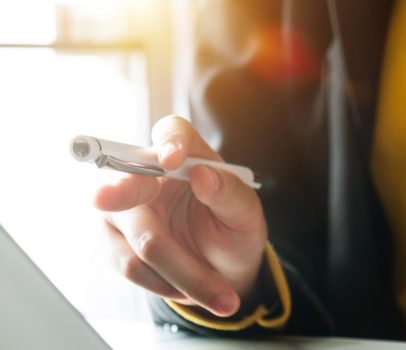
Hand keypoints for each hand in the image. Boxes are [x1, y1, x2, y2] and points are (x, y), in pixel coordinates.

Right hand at [95, 116, 267, 316]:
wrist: (224, 273)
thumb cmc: (234, 232)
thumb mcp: (246, 215)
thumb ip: (229, 193)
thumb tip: (204, 175)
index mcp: (186, 155)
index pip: (172, 133)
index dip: (169, 142)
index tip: (171, 159)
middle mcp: (147, 176)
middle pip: (127, 181)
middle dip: (118, 193)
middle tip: (103, 198)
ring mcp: (124, 210)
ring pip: (142, 240)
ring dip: (183, 271)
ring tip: (219, 293)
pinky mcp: (113, 244)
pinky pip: (132, 266)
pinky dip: (166, 284)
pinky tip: (186, 287)